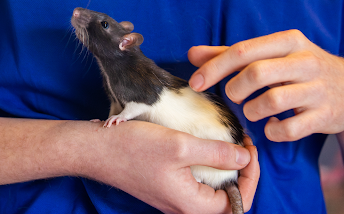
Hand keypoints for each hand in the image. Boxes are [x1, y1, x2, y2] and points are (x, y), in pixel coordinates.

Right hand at [86, 121, 258, 213]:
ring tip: (228, 142)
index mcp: (192, 205)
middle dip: (241, 170)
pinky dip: (207, 164)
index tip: (250, 148)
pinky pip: (195, 181)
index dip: (251, 176)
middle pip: (227, 197)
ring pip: (212, 188)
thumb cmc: (133, 148)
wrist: (97, 150)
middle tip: (243, 143)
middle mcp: (184, 206)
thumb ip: (216, 153)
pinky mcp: (165, 185)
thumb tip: (244, 158)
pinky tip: (204, 145)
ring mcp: (174, 196)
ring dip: (224, 166)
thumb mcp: (180, 146)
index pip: (239, 202)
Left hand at [188, 29, 343, 141]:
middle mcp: (305, 61)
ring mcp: (317, 89)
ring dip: (252, 111)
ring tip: (253, 110)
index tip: (196, 82)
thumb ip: (230, 54)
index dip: (214, 68)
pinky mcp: (324, 116)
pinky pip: (289, 129)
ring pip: (272, 101)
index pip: (243, 51)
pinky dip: (273, 131)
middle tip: (233, 96)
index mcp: (288, 41)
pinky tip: (272, 126)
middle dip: (234, 89)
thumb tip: (192, 53)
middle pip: (256, 74)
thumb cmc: (297, 68)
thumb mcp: (269, 54)